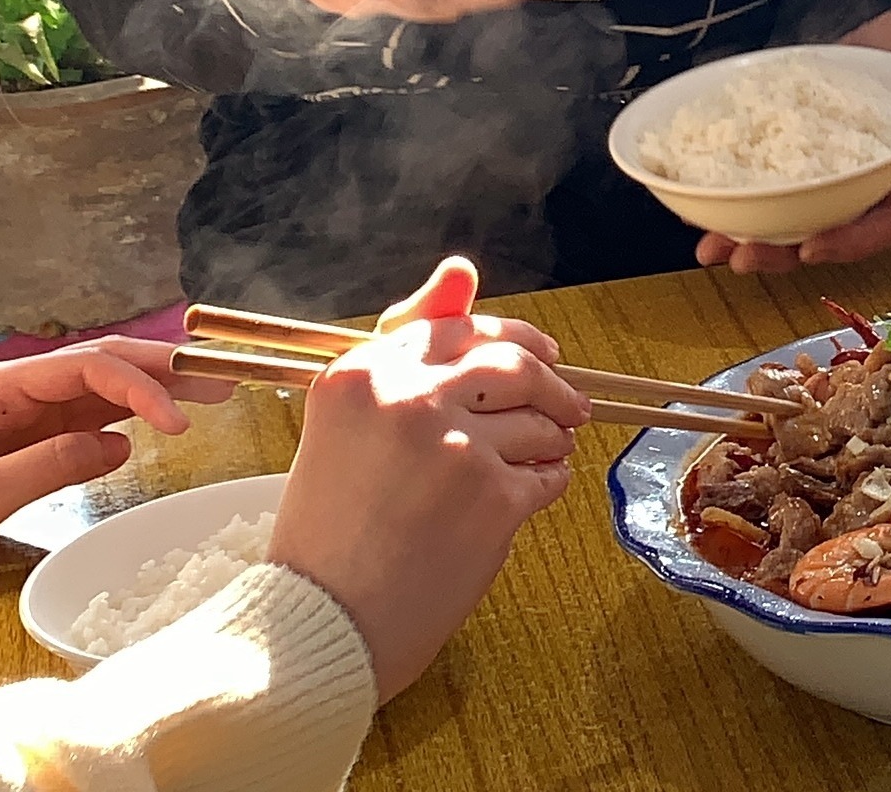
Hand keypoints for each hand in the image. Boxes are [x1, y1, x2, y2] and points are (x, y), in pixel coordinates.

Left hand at [0, 338, 235, 568]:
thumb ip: (46, 466)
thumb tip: (117, 446)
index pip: (87, 368)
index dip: (139, 386)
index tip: (177, 423)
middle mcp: (20, 388)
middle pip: (105, 362)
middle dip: (165, 368)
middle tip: (221, 378)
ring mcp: (32, 410)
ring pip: (109, 384)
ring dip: (162, 385)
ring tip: (214, 390)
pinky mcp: (41, 433)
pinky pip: (99, 413)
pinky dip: (139, 412)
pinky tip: (168, 417)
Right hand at [268, 257, 586, 701]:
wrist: (321, 620)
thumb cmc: (328, 531)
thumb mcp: (348, 427)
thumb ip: (408, 352)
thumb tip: (462, 269)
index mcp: (361, 376)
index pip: (459, 329)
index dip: (506, 339)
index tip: (535, 352)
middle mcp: (408, 399)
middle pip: (512, 364)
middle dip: (550, 382)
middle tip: (569, 402)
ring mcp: (455, 447)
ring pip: (538, 419)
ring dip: (552, 436)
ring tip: (542, 456)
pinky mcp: (493, 497)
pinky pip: (548, 474)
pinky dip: (547, 483)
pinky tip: (524, 497)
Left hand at [693, 7, 890, 272]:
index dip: (856, 241)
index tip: (814, 247)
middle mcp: (878, 183)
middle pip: (838, 234)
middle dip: (789, 254)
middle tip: (744, 257)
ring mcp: (841, 177)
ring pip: (802, 222)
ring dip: (758, 242)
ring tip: (714, 247)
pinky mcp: (807, 162)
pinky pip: (777, 193)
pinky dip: (741, 207)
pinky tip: (705, 211)